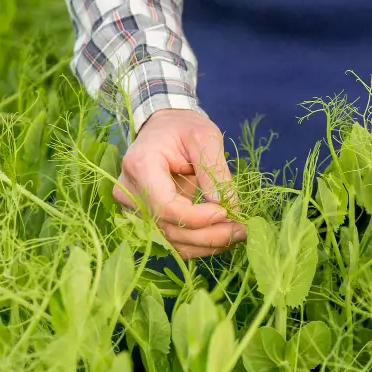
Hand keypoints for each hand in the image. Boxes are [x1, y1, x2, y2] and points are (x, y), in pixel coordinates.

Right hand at [113, 108, 246, 258]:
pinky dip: (197, 244)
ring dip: (206, 244)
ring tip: (237, 234)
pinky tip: (221, 236)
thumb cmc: (183, 127)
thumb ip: (215, 169)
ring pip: (170, 240)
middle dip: (208, 235)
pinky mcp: (144, 218)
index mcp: (141, 165)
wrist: (163, 129)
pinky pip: (170, 240)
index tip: (225, 212)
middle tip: (242, 230)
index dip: (196, 217)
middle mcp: (130, 191)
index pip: (165, 206)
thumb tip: (227, 205)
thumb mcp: (205, 137)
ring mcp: (133, 208)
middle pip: (168, 228)